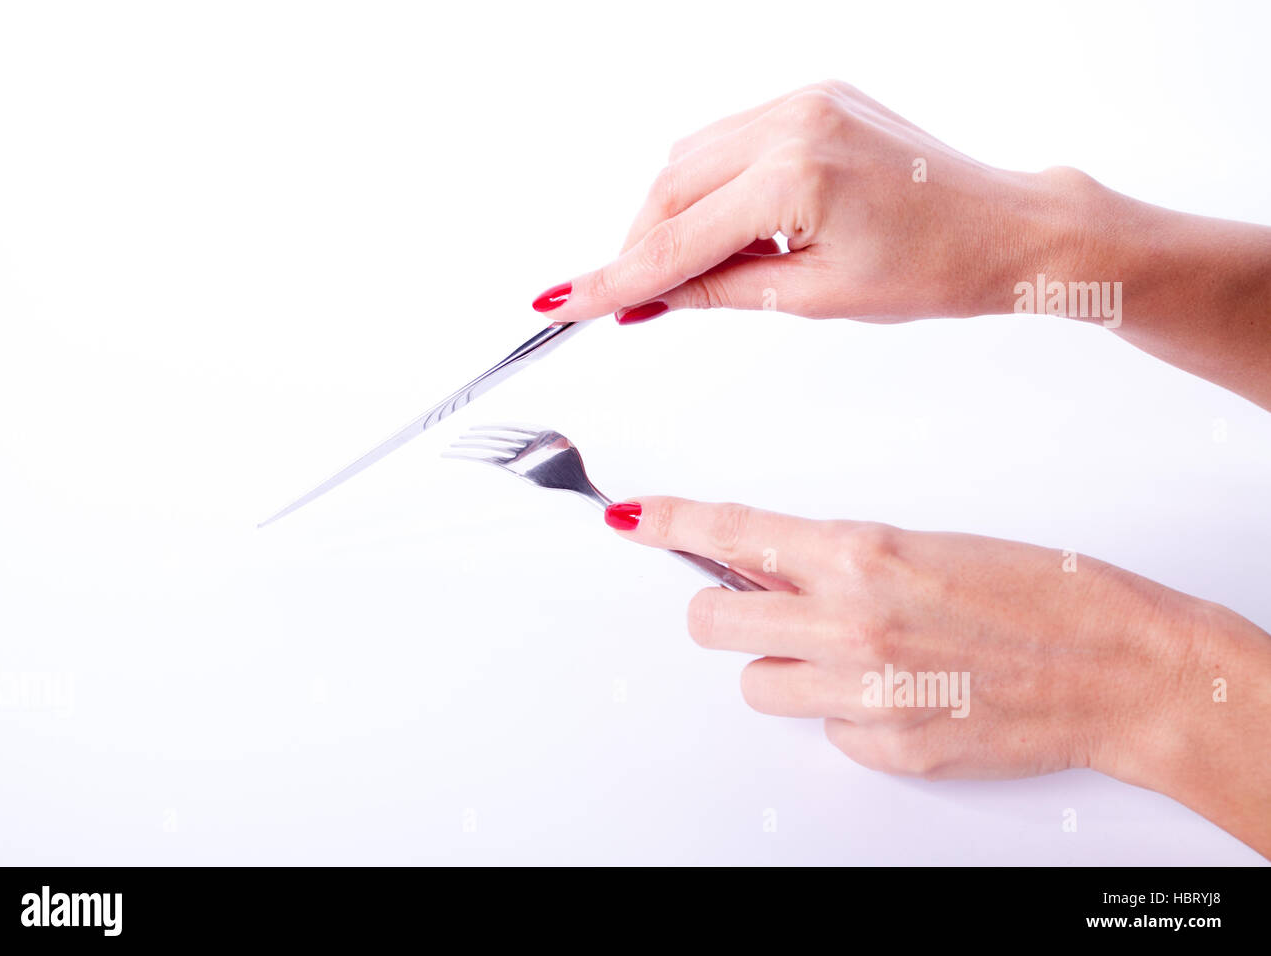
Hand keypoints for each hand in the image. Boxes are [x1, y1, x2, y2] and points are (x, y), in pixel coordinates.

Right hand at [532, 80, 1084, 323]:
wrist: (1007, 229)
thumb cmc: (934, 270)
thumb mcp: (813, 298)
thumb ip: (718, 290)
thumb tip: (649, 297)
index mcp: (798, 177)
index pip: (678, 239)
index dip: (612, 279)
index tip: (562, 302)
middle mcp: (795, 121)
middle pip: (671, 188)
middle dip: (641, 248)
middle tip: (624, 302)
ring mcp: (805, 100)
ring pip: (691, 159)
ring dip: (672, 215)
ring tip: (686, 274)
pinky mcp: (815, 96)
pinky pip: (730, 139)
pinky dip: (710, 185)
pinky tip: (724, 228)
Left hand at [602, 495, 1270, 854]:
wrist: (1118, 666)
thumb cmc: (1042, 595)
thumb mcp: (927, 546)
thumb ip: (838, 555)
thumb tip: (769, 560)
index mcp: (861, 552)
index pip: (731, 530)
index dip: (668, 521)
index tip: (631, 517)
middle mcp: (850, 622)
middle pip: (711, 622)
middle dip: (722, 611)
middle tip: (751, 606)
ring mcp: (864, 692)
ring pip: (758, 684)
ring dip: (783, 668)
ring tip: (848, 656)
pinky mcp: (887, 748)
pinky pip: (824, 731)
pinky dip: (844, 715)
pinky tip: (899, 694)